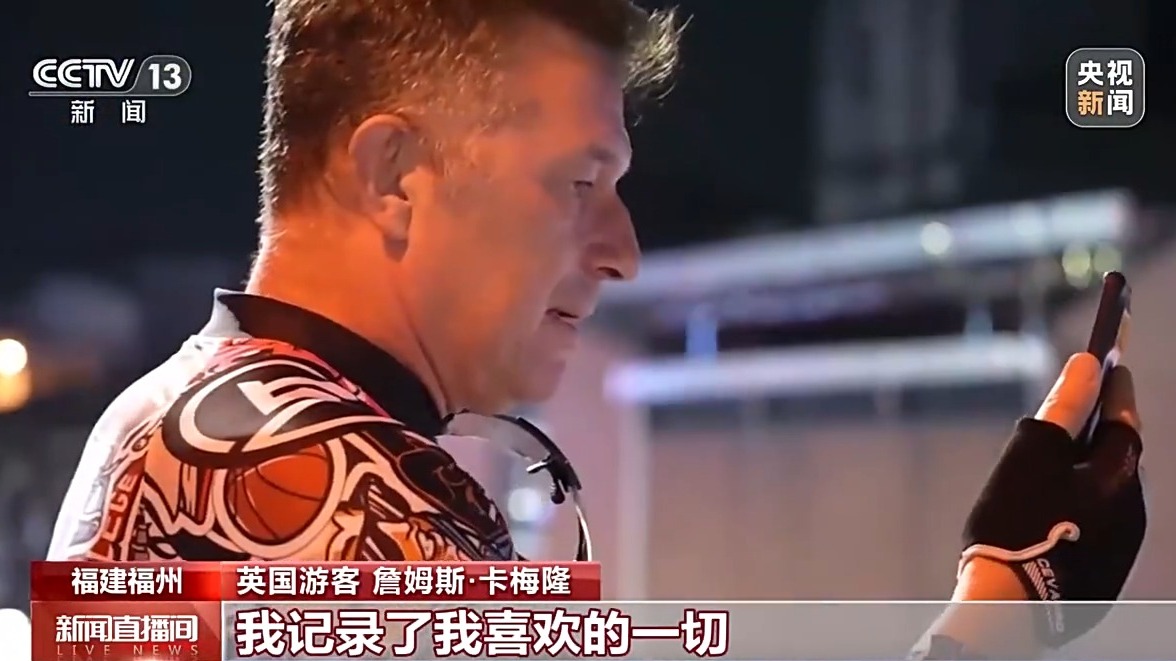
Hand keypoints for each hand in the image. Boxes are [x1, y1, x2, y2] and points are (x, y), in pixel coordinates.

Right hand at [958, 352, 1145, 646]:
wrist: (1010, 603)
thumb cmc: (1017, 522)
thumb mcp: (1033, 452)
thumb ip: (1064, 406)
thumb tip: (1087, 364)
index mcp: (1120, 474)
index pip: (1123, 414)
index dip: (1113, 386)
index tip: (1108, 360)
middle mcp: (1133, 508)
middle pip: (1115, 456)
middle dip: (1094, 433)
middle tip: (1069, 413)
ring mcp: (1123, 544)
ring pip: (1105, 492)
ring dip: (1082, 474)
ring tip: (1044, 472)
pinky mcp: (1105, 571)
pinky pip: (1096, 524)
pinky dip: (1077, 507)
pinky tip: (1046, 514)